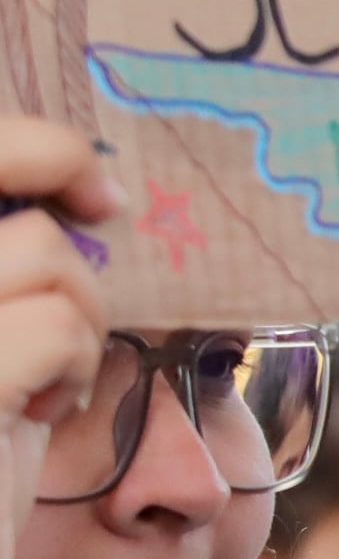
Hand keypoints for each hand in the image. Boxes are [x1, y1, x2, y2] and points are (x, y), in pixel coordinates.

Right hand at [0, 120, 115, 558]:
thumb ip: (11, 274)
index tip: (90, 178)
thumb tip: (86, 193)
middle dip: (56, 168)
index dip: (27, 144)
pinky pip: (58, 324)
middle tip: (108, 203)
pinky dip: (73, 364)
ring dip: (73, 311)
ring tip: (40, 375)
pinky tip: (40, 414)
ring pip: (41, 256)